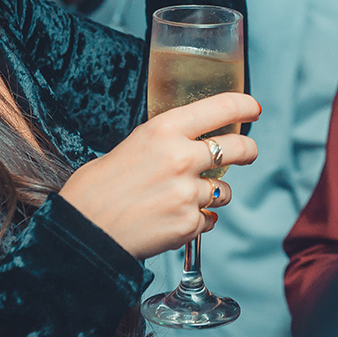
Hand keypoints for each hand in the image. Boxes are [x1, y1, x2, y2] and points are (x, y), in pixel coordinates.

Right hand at [59, 92, 259, 259]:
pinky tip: (171, 218)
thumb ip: (165, 141)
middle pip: (238, 148)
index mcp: (165, 129)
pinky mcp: (188, 224)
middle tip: (247, 153)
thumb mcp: (132, 145)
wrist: (84, 230)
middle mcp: (182, 157)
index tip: (253, 108)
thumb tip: (188, 142)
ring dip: (212, 194)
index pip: (220, 108)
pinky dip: (197, 220)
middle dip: (248, 151)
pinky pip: (208, 219)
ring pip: (224, 191)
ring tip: (181, 198)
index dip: (243, 106)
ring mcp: (188, 193)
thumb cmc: (98, 187)